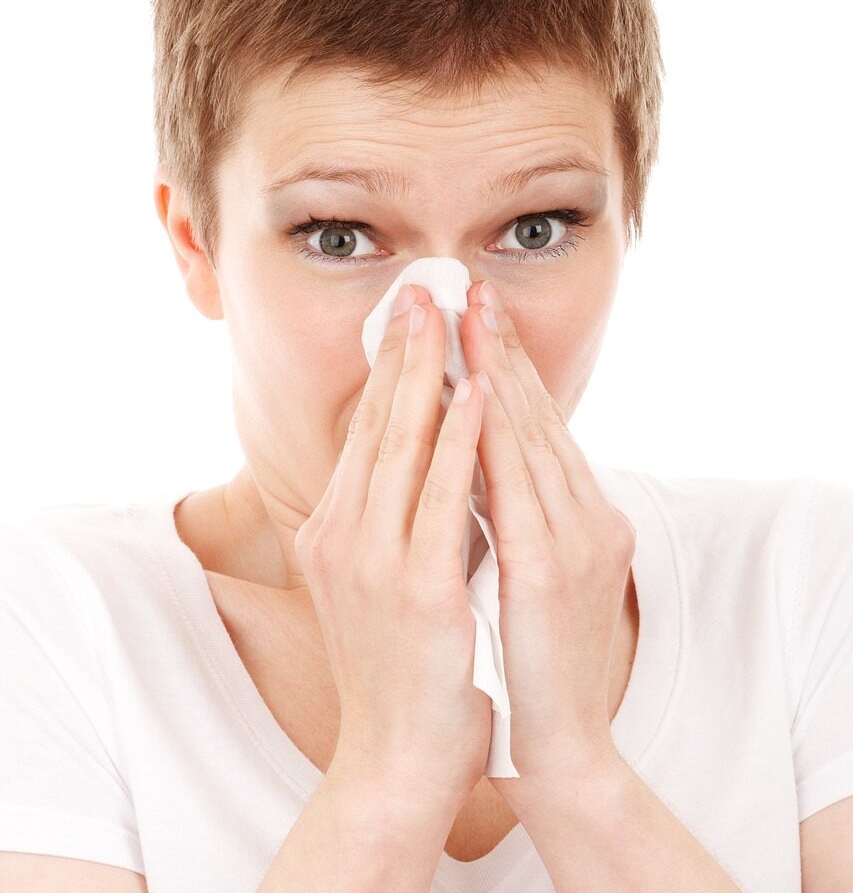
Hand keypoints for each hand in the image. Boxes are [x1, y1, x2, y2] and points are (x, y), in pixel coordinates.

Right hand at [292, 285, 492, 811]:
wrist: (396, 760)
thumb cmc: (399, 672)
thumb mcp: (382, 584)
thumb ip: (393, 521)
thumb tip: (426, 461)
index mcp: (336, 532)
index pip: (366, 433)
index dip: (389, 370)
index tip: (408, 319)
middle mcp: (342, 535)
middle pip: (378, 424)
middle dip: (402, 351)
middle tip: (420, 290)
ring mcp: (374, 560)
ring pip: (405, 445)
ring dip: (430, 373)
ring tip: (448, 316)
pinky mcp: (417, 588)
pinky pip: (442, 496)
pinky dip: (460, 438)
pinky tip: (476, 392)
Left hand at [459, 280, 634, 801]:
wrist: (555, 751)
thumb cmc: (527, 664)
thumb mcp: (522, 576)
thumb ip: (503, 517)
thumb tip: (463, 463)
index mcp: (574, 520)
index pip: (534, 429)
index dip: (505, 370)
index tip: (474, 320)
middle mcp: (585, 518)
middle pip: (536, 417)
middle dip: (501, 350)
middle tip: (469, 291)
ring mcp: (573, 541)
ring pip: (532, 437)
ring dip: (500, 371)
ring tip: (472, 316)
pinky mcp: (550, 571)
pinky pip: (519, 487)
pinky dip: (499, 434)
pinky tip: (480, 391)